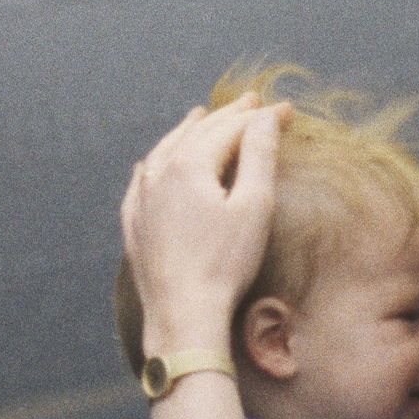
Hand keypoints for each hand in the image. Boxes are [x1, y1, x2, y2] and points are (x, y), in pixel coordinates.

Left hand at [121, 95, 285, 354]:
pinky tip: (151, 163)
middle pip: (196, 133)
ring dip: (186, 131)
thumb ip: (259, 155)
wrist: (183, 314)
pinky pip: (140, 182)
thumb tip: (264, 117)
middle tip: (251, 103)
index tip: (285, 110)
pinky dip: (153, 164)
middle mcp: (159, 174)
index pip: (229, 129)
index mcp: (189, 165)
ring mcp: (141, 200)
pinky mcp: (134, 226)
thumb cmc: (225, 264)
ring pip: (163, 151)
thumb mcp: (254, 206)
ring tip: (200, 116)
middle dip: (227, 117)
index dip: (259, 117)